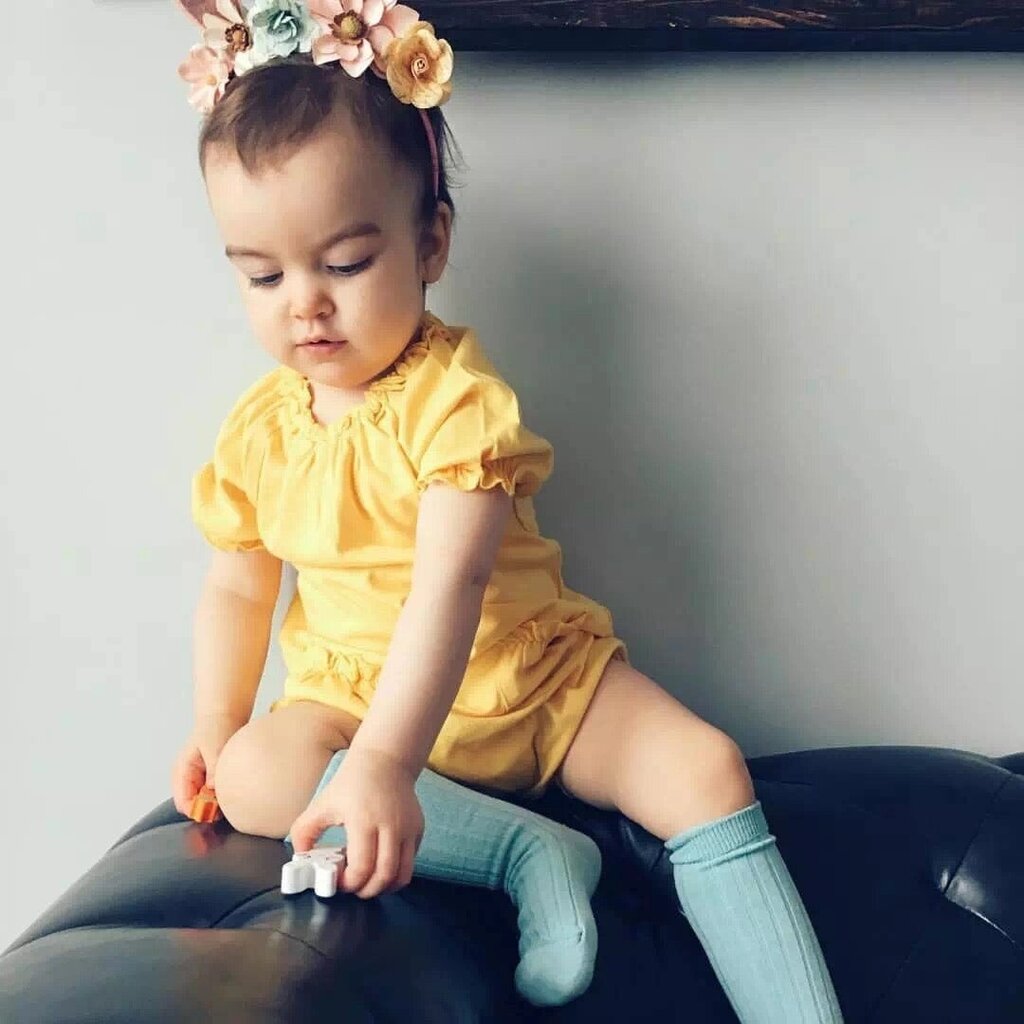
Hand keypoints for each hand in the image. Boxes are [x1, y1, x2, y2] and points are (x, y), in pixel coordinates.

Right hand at [171, 712, 243, 815]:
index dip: (197, 810)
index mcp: (182, 771)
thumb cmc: (216, 726)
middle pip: (194, 805)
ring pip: (205, 801)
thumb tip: (214, 789)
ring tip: (232, 796)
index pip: (183, 802)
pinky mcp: (212, 777)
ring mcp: (200, 778)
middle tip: (227, 806)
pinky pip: (215, 794)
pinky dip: (223, 795)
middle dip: (208, 809)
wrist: (226, 713)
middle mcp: (189, 778)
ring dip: (217, 802)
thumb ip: (213, 769)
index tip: (214, 811)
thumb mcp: (214, 746)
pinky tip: (235, 789)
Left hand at [288, 746, 423, 898]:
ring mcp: (408, 828)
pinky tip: (380, 864)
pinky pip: (410, 862)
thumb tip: (302, 860)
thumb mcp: (321, 804)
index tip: (338, 882)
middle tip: (353, 888)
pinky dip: (396, 871)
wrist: (385, 760)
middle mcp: (390, 826)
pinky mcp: (418, 829)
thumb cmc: (351, 783)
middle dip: (366, 891)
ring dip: (385, 887)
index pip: (362, 868)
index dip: (349, 884)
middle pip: (384, 876)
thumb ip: (304, 833)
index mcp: (363, 820)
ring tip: (369, 882)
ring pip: (403, 875)